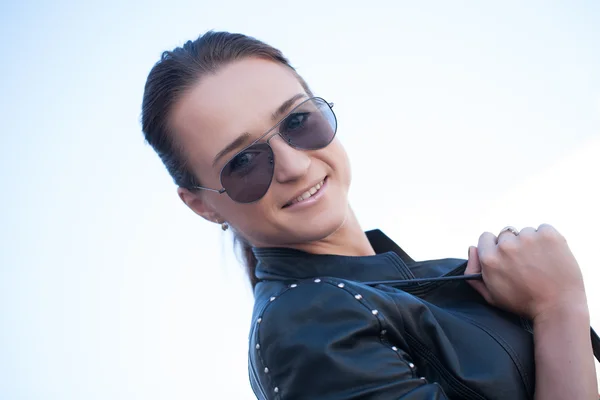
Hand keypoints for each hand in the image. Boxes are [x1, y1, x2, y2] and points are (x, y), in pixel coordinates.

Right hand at [464, 224, 587, 320]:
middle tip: (526, 263)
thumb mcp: (491, 295)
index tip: (506, 257)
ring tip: (540, 262)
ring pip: (526, 232)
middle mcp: (506, 245)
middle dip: (514, 245)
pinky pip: (544, 228)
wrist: (559, 307)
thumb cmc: (524, 303)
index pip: (485, 237)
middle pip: (506, 234)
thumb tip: (472, 248)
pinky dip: (547, 239)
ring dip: (531, 242)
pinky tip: (550, 255)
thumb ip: (473, 272)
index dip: (495, 247)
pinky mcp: (548, 235)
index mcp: (489, 258)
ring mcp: (528, 238)